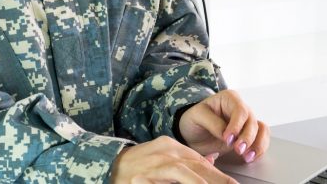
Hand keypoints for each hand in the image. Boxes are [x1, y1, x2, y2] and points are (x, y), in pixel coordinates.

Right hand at [110, 135, 237, 182]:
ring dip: (203, 183)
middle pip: (197, 168)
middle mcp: (163, 153)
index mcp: (169, 145)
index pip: (199, 160)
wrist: (108, 165)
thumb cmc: (137, 164)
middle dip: (218, 180)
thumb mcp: (162, 155)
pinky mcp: (144, 180)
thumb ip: (185, 158)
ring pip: (185, 175)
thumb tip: (212, 160)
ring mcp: (154, 167)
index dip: (218, 175)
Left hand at [177, 90, 269, 163]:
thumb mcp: (197, 116)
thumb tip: (228, 136)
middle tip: (238, 150)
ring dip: (257, 144)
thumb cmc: (194, 120)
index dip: (237, 125)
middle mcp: (240, 109)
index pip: (240, 110)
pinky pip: (261, 140)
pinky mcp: (247, 135)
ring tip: (247, 157)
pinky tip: (250, 157)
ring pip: (261, 130)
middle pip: (252, 121)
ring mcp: (246, 122)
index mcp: (229, 98)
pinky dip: (259, 149)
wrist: (192, 133)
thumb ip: (212, 123)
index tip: (227, 139)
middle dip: (247, 138)